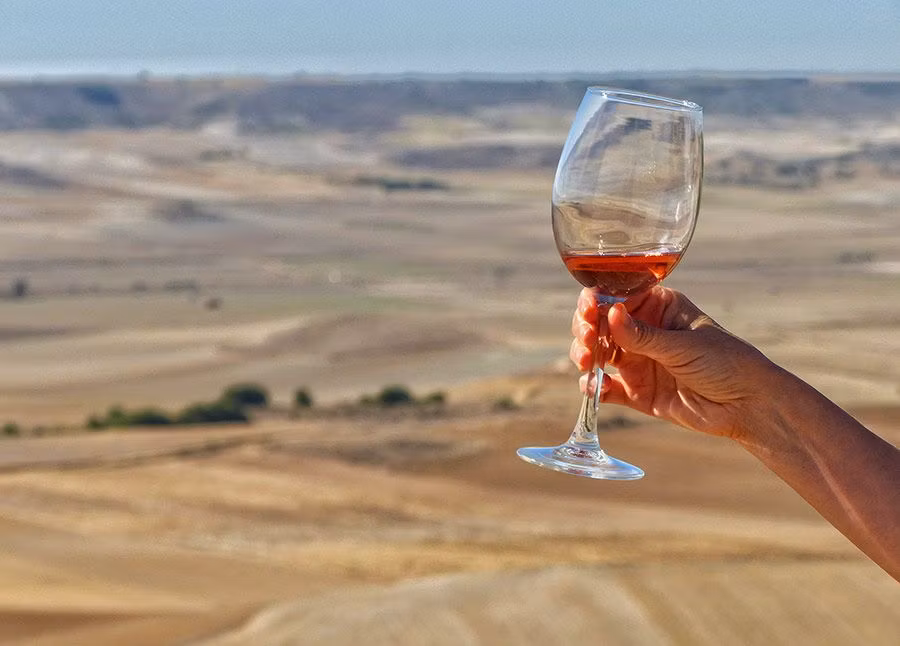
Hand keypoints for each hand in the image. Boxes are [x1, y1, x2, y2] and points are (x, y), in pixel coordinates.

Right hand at [570, 286, 774, 440]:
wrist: (748, 406)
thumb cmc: (726, 362)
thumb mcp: (683, 345)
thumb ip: (643, 335)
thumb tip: (609, 313)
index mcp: (659, 307)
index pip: (617, 297)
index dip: (597, 302)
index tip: (589, 311)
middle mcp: (644, 331)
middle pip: (600, 324)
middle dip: (585, 329)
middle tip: (585, 339)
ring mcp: (639, 362)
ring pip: (597, 354)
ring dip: (585, 355)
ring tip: (586, 362)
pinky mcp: (638, 392)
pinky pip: (607, 388)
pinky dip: (595, 387)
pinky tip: (594, 386)